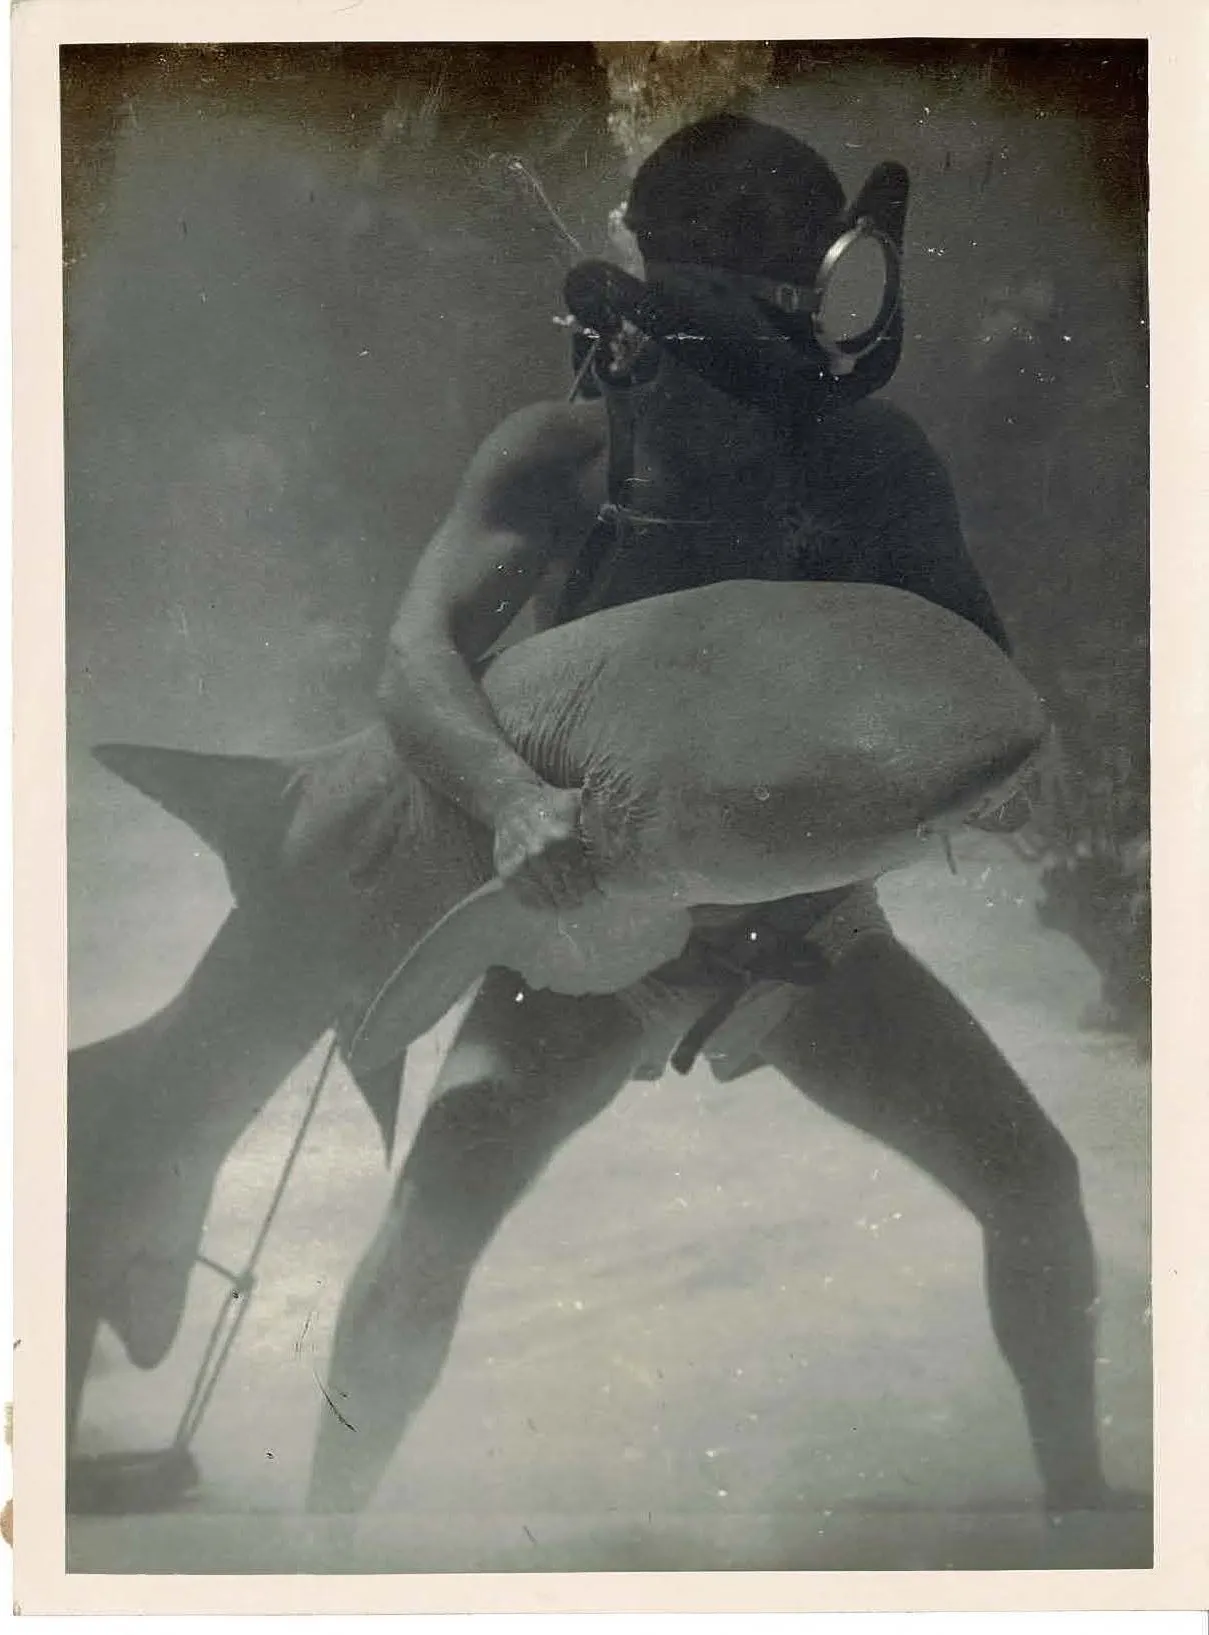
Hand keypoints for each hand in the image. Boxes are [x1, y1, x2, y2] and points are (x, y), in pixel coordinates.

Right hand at [492, 784, 595, 908]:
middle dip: (581, 900)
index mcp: (562, 838)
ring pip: (549, 900)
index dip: (595, 891)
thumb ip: (598, 820)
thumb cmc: (551, 803)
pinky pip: (528, 900)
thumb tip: (624, 839)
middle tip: (590, 903)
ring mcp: (521, 865)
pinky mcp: (507, 873)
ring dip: (562, 905)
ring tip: (572, 903)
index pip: (584, 880)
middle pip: (568, 893)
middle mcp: (540, 854)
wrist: (511, 801)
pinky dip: (541, 904)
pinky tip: (552, 901)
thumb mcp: (578, 803)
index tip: (602, 896)